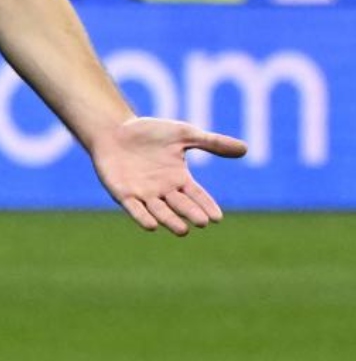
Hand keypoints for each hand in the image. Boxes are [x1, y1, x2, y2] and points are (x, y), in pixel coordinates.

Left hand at [90, 116, 245, 235]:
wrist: (114, 129)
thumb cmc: (150, 132)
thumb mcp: (184, 134)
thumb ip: (212, 142)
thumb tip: (245, 149)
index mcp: (179, 179)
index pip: (197, 195)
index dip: (206, 205)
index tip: (217, 217)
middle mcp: (163, 190)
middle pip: (180, 205)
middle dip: (191, 213)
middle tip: (202, 222)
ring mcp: (143, 193)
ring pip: (160, 211)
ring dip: (170, 220)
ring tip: (183, 230)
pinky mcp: (123, 193)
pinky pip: (134, 209)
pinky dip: (143, 217)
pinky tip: (152, 225)